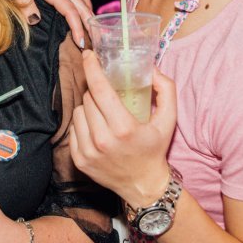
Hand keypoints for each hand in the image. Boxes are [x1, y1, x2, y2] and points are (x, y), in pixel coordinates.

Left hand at [7, 0, 92, 47]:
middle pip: (82, 6)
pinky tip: (84, 7)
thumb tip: (35, 21)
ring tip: (93, 27)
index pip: (70, 12)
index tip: (80, 42)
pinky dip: (84, 1)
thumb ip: (26, 5)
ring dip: (89, 13)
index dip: (77, 28)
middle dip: (90, 24)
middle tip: (95, 40)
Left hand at [68, 50, 177, 208]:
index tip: (88, 55)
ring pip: (78, 112)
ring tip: (104, 115)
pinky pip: (73, 128)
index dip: (92, 68)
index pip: (100, 89)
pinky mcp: (79, 160)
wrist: (143, 186)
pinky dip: (83, 123)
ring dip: (89, 107)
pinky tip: (96, 128)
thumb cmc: (155, 150)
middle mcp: (103, 141)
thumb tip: (152, 69)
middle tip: (108, 96)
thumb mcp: (169, 120)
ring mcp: (88, 152)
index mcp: (124, 128)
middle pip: (89, 98)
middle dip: (97, 91)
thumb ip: (166, 90)